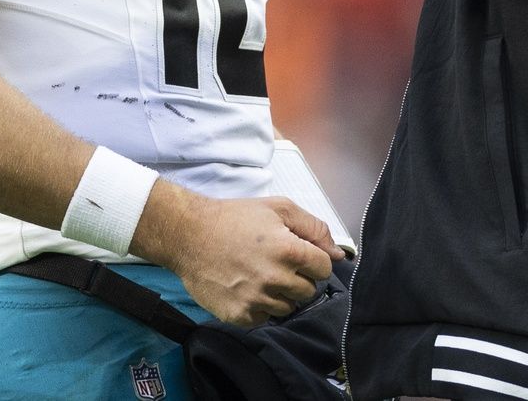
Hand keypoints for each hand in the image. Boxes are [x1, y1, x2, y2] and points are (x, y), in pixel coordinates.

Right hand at [134, 182, 343, 326]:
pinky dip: (260, 307)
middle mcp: (274, 278)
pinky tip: (247, 287)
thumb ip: (314, 229)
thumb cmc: (234, 219)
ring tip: (260, 274)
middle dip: (298, 278)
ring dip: (280, 294)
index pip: (325, 268)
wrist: (189, 235)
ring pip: (288, 307)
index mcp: (289, 250)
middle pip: (308, 291)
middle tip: (277, 263)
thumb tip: (338, 253)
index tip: (299, 255)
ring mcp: (256, 299)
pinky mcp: (239, 315)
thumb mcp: (278, 209)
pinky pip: (264, 318)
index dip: (314, 260)